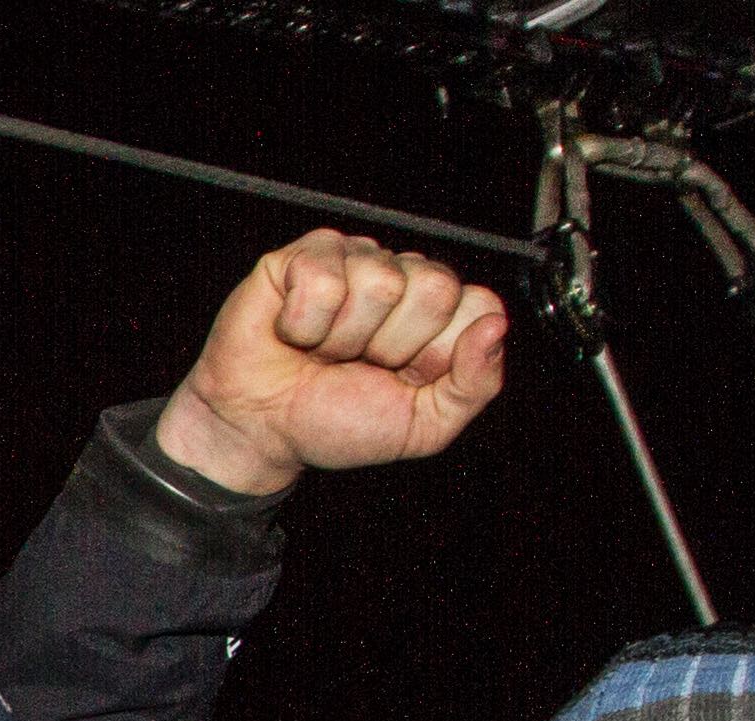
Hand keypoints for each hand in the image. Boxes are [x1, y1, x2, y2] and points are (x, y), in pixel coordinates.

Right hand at [149, 228, 507, 497]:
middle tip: (358, 365)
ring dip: (343, 337)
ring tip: (323, 352)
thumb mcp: (421, 427)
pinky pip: (323, 277)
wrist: (258, 431)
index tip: (404, 377)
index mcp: (438, 316)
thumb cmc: (331, 423)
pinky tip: (296, 334)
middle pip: (434, 287)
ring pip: (379, 281)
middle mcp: (403, 279)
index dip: (439, 351)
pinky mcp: (306, 256)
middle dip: (392, 345)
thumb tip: (495, 328)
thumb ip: (475, 386)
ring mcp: (357, 260)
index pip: (478, 304)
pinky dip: (304, 323)